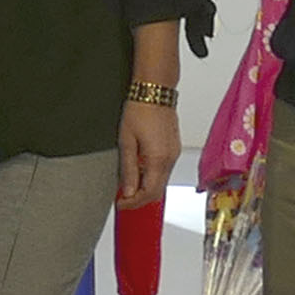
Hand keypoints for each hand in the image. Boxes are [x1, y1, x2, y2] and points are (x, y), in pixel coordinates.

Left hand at [119, 90, 180, 212]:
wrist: (155, 91)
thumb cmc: (140, 109)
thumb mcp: (126, 141)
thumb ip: (128, 169)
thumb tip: (127, 191)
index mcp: (158, 160)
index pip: (148, 193)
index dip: (133, 203)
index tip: (121, 203)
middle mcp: (170, 159)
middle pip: (157, 191)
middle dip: (140, 199)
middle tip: (123, 199)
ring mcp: (174, 153)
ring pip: (161, 181)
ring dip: (146, 188)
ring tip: (128, 185)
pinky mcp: (174, 148)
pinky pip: (164, 170)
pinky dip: (152, 177)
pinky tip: (140, 171)